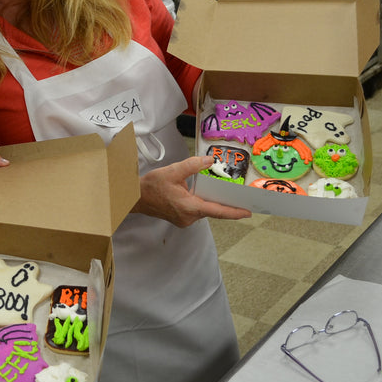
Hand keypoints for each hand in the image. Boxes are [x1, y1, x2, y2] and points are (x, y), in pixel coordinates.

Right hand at [134, 155, 250, 226]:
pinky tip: (198, 193)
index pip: (217, 211)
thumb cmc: (151, 186)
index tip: (247, 213)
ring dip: (209, 201)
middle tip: (238, 197)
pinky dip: (200, 203)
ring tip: (217, 192)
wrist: (135, 197)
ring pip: (203, 210)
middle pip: (212, 210)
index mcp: (189, 207)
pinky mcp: (180, 219)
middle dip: (223, 203)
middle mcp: (188, 217)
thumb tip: (210, 161)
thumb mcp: (173, 171)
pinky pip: (195, 211)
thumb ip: (193, 165)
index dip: (233, 212)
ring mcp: (184, 220)